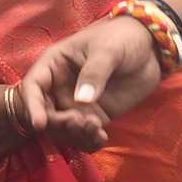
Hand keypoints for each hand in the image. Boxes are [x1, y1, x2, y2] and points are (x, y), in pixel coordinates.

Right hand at [20, 15, 161, 151]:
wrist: (149, 49)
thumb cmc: (121, 39)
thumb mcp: (107, 50)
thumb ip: (94, 73)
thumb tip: (81, 100)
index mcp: (54, 64)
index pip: (34, 86)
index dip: (32, 105)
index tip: (39, 123)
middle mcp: (60, 86)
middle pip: (45, 112)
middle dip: (57, 123)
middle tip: (79, 121)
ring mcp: (76, 103)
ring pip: (62, 129)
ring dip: (74, 135)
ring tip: (96, 128)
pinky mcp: (94, 115)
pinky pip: (84, 135)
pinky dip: (88, 142)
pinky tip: (102, 137)